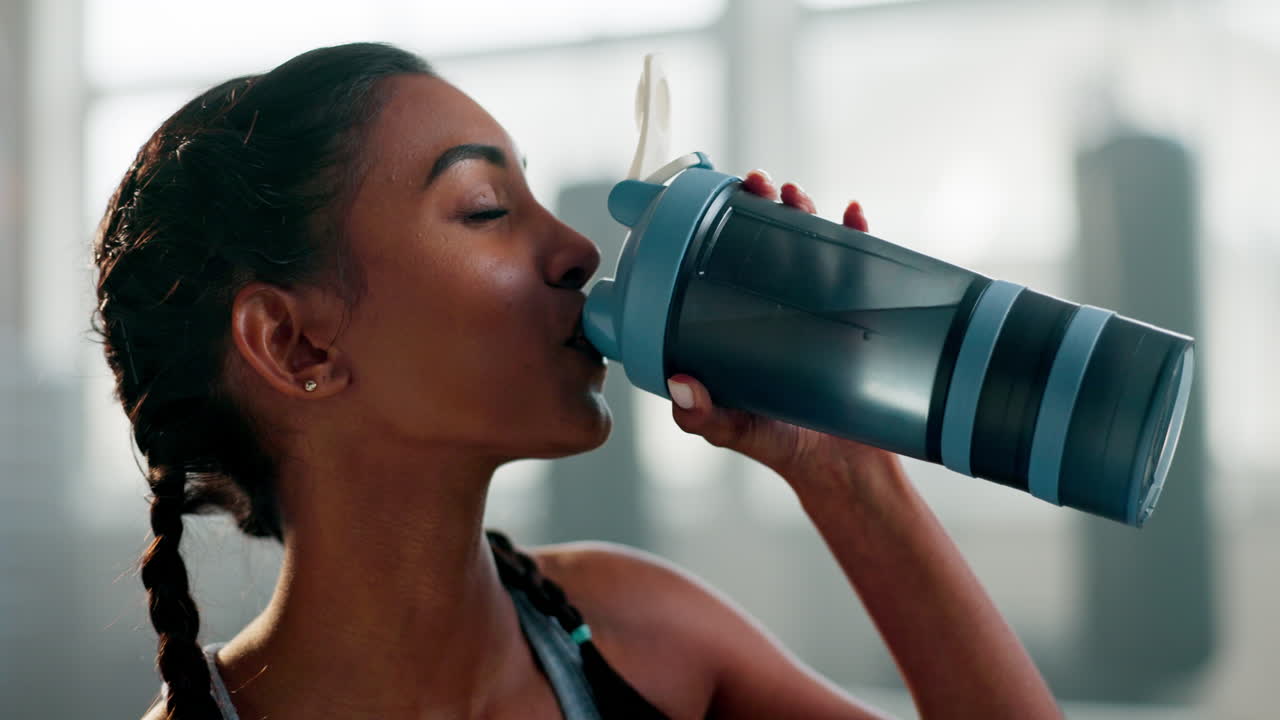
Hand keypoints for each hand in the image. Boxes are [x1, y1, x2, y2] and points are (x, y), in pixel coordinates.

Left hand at [666, 170, 890, 482]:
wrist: (844, 469)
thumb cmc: (780, 444)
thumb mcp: (733, 430)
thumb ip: (702, 415)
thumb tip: (681, 383)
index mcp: (736, 323)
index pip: (720, 262)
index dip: (714, 227)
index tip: (709, 201)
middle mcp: (774, 306)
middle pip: (765, 241)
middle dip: (762, 204)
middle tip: (758, 186)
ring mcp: (817, 307)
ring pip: (809, 243)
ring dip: (804, 210)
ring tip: (796, 194)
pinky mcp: (857, 313)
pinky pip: (860, 265)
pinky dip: (859, 234)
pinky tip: (855, 215)